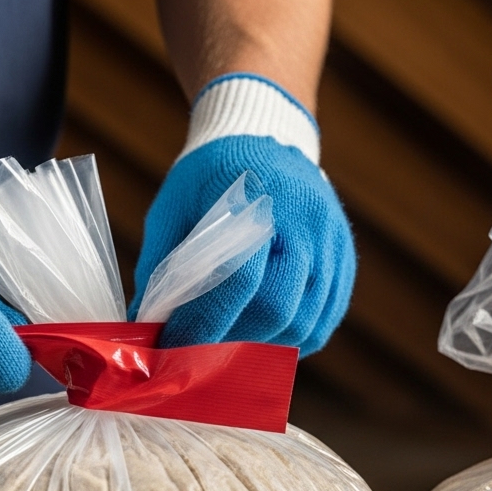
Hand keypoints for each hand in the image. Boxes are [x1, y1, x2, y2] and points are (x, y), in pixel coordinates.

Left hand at [131, 74, 353, 355]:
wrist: (264, 135)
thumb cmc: (209, 176)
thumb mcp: (173, 209)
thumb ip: (160, 267)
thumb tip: (146, 330)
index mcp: (254, 202)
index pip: (237, 280)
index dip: (205, 325)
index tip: (174, 351)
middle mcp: (303, 222)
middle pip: (277, 309)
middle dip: (234, 342)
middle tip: (202, 355)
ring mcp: (331, 241)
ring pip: (305, 322)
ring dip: (264, 347)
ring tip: (231, 348)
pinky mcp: (344, 257)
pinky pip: (325, 318)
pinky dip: (294, 340)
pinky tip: (266, 338)